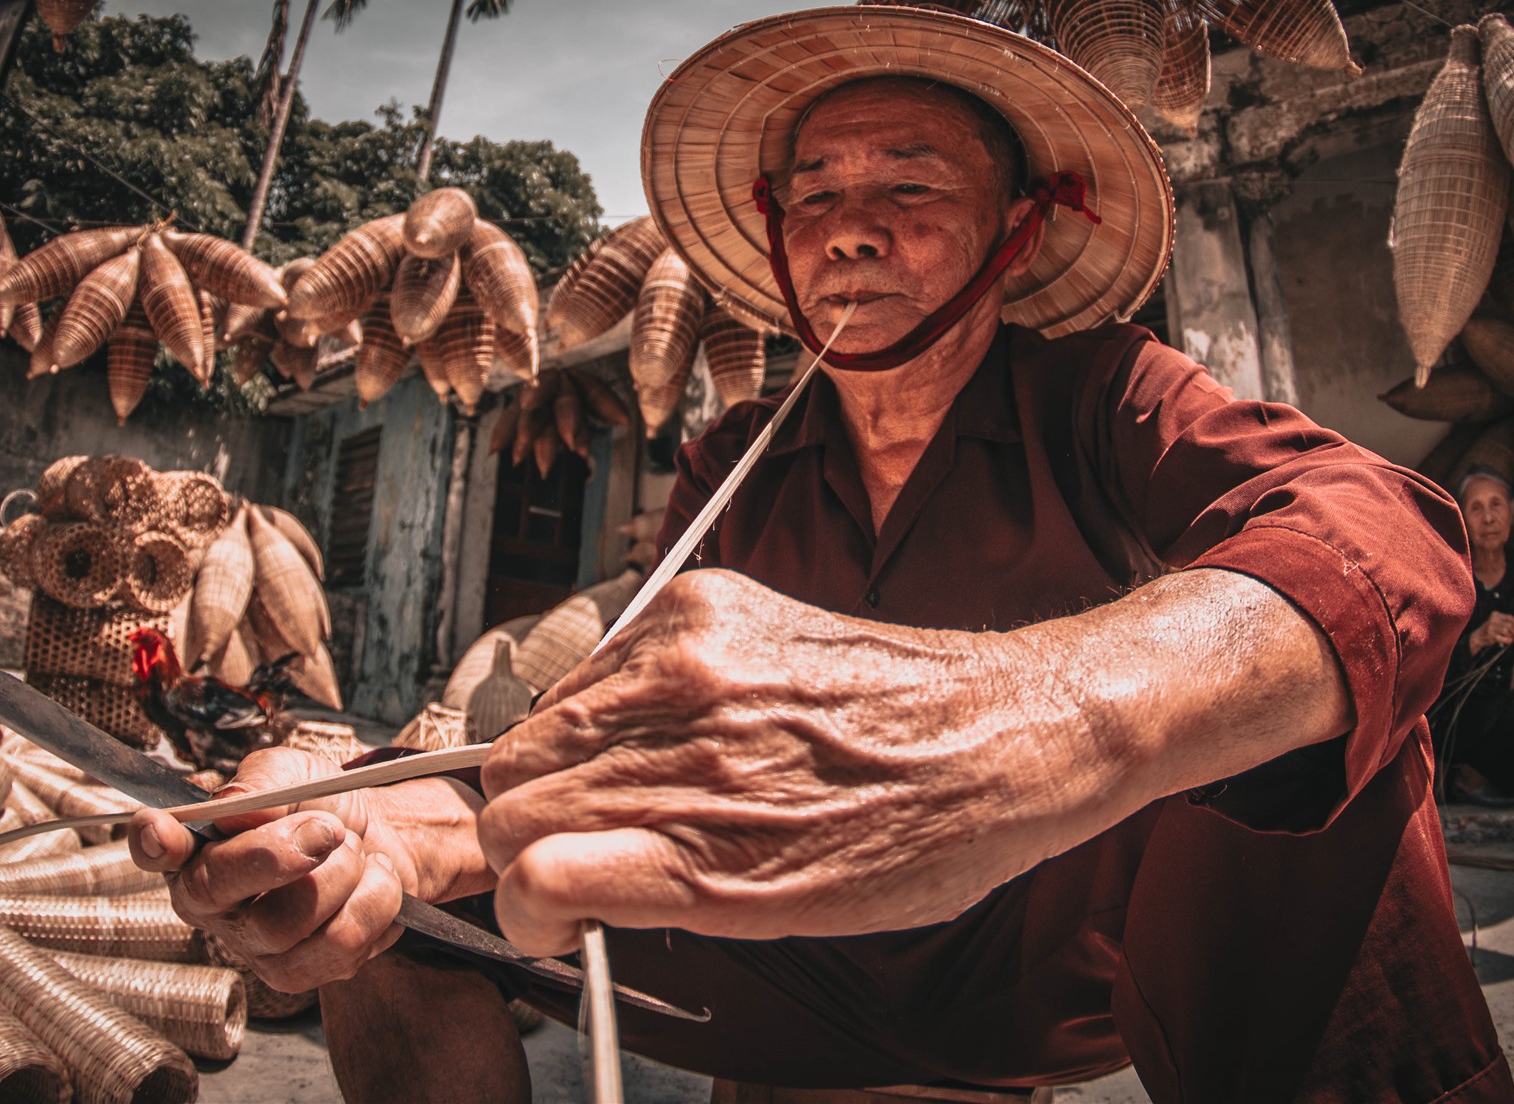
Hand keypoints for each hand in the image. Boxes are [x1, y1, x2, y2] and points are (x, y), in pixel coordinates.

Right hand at [129, 747, 490, 992]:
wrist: (383, 840)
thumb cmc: (322, 807)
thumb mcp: (295, 774)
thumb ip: (264, 783)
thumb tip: (238, 809)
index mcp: (195, 847)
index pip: (153, 849)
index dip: (151, 842)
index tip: (160, 829)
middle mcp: (210, 903)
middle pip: (219, 889)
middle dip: (285, 850)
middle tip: (330, 827)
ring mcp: (251, 946)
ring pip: (287, 921)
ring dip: (343, 873)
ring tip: (353, 853)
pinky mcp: (296, 974)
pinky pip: (340, 943)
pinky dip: (374, 899)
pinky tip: (370, 883)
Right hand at [478, 568, 1079, 956]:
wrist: (1002, 735)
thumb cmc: (914, 837)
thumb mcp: (778, 913)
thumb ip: (652, 897)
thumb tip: (557, 884)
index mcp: (707, 848)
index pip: (525, 871)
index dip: (523, 902)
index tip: (550, 905)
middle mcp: (687, 744)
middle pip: (511, 792)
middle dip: (530, 832)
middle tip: (589, 848)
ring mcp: (688, 660)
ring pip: (535, 724)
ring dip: (562, 763)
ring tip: (640, 782)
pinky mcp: (702, 601)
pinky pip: (593, 663)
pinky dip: (608, 700)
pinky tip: (673, 724)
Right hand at [1471, 610, 1513, 652]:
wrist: (1478, 636)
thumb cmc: (1490, 629)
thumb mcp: (1496, 622)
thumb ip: (1505, 622)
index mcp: (1495, 614)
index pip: (1509, 617)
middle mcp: (1493, 620)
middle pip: (1509, 625)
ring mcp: (1491, 627)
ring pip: (1507, 631)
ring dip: (1511, 636)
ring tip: (1512, 638)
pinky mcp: (1490, 635)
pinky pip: (1503, 638)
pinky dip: (1507, 640)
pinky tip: (1508, 641)